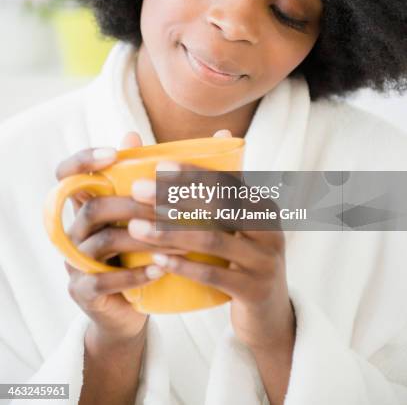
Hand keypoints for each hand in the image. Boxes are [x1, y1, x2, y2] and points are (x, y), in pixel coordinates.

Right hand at [55, 132, 185, 344]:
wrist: (132, 306)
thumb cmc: (148, 249)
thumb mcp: (158, 212)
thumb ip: (180, 176)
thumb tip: (221, 135)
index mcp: (89, 203)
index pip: (67, 173)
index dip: (83, 160)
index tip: (114, 154)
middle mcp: (77, 228)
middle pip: (95, 207)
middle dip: (135, 204)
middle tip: (171, 207)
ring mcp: (75, 261)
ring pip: (104, 242)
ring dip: (145, 238)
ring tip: (181, 240)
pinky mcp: (82, 291)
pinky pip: (102, 281)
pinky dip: (134, 275)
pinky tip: (161, 269)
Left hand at [127, 139, 294, 355]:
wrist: (270, 312)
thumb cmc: (244, 259)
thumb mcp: (241, 225)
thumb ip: (225, 190)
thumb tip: (219, 132)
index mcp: (263, 206)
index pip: (227, 181)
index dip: (194, 173)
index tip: (160, 167)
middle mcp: (270, 230)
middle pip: (220, 206)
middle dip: (175, 196)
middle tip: (137, 191)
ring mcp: (264, 262)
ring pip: (212, 240)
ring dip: (169, 232)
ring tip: (135, 227)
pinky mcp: (253, 291)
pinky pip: (213, 275)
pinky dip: (183, 265)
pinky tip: (156, 258)